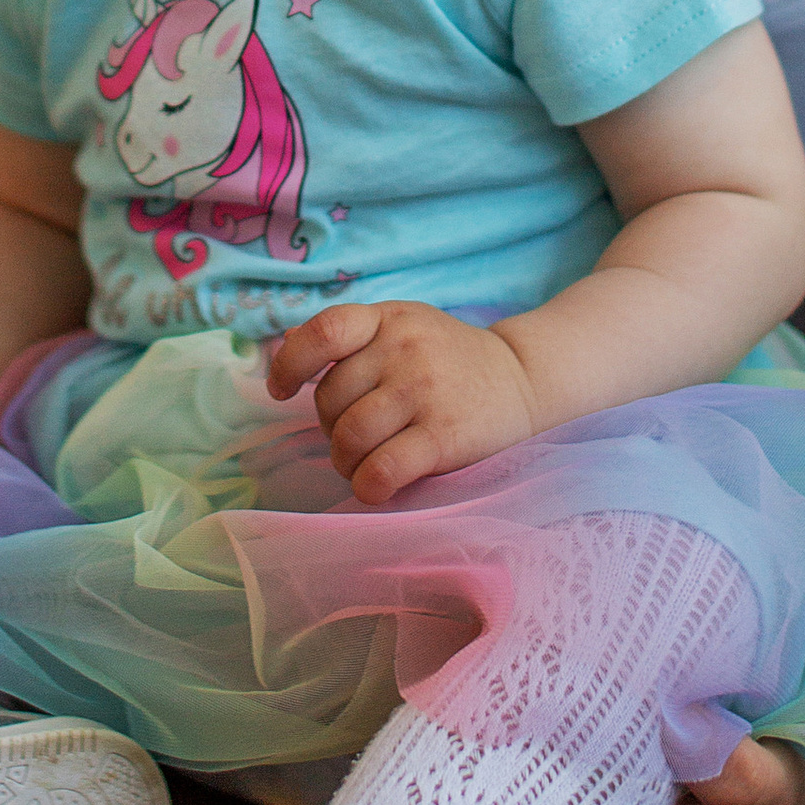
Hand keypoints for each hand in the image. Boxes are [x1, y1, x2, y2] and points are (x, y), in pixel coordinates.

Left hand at [266, 301, 537, 503]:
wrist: (523, 379)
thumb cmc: (450, 359)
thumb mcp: (403, 327)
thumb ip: (352, 337)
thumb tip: (287, 341)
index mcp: (388, 319)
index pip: (324, 332)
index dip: (289, 364)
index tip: (280, 390)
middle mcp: (403, 348)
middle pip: (329, 399)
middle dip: (329, 428)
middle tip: (354, 437)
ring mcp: (423, 390)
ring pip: (349, 437)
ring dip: (345, 462)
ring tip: (362, 463)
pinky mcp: (443, 435)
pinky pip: (382, 469)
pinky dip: (368, 485)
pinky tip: (375, 485)